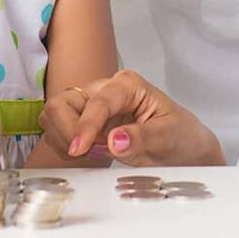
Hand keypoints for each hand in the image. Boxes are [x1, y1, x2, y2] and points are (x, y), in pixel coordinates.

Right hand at [38, 70, 224, 166]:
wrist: (184, 148)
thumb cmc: (181, 136)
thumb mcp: (169, 137)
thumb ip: (142, 138)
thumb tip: (114, 140)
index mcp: (128, 85)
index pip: (97, 102)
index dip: (85, 126)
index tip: (79, 149)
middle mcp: (105, 90)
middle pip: (63, 102)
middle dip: (67, 130)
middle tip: (86, 153)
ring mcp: (92, 105)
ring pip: (54, 115)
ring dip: (63, 138)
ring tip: (90, 154)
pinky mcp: (86, 122)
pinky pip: (58, 130)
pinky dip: (63, 145)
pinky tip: (87, 154)